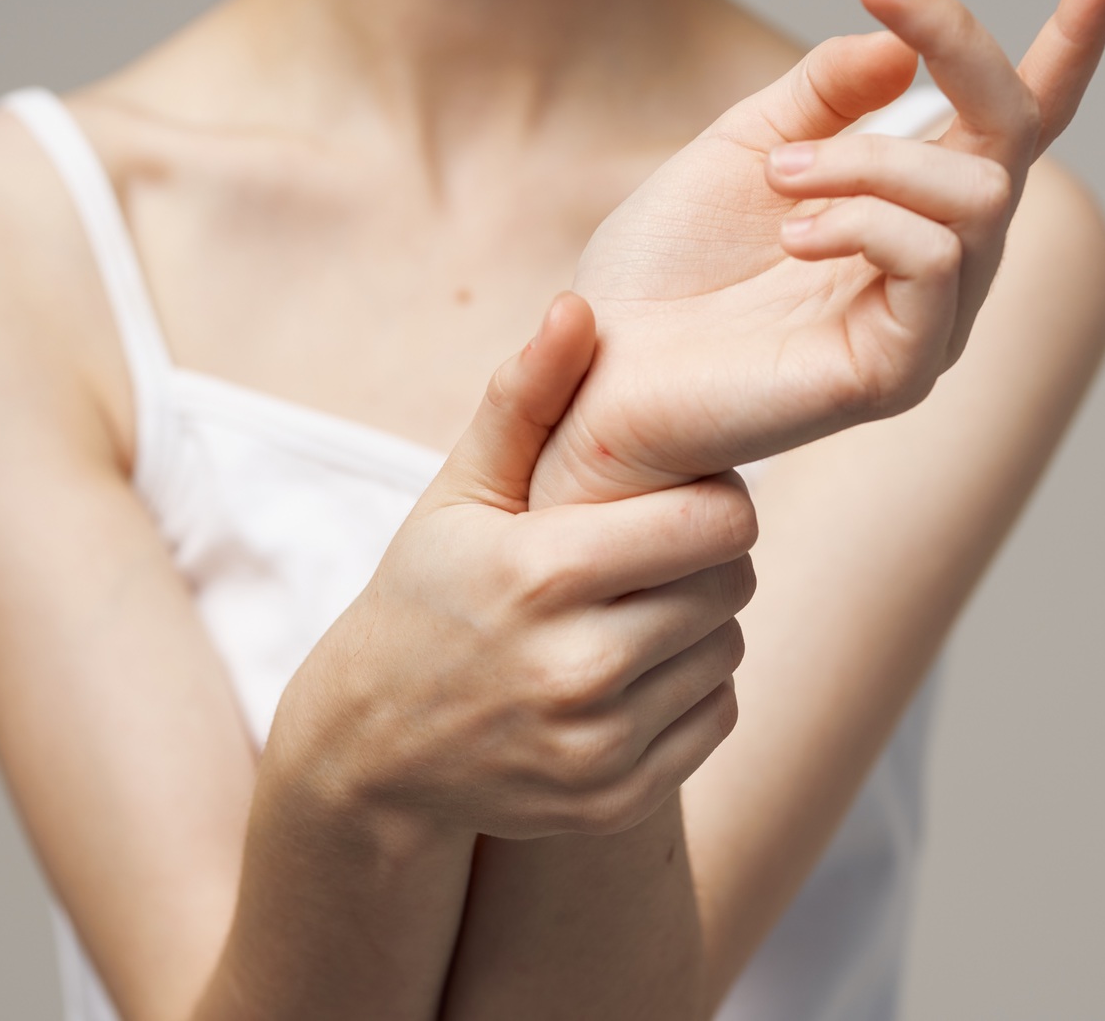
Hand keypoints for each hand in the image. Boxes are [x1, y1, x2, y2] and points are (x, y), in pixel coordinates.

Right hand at [264, 294, 756, 840]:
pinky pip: (716, 717)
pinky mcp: (614, 798)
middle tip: (659, 548)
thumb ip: (525, 397)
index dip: (715, 497)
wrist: (373, 748)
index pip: (715, 523)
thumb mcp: (460, 491)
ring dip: (702, 622)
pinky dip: (693, 687)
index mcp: (540, 575)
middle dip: (709, 556)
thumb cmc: (426, 593)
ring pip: (728, 651)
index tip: (680, 494)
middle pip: (732, 586)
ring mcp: (595, 745)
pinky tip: (634, 666)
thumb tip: (579, 305)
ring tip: (637, 605)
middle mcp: (573, 669)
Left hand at [530, 0, 1104, 504]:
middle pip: (1013, 129)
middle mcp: (944, 263)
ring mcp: (930, 323)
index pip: (1018, 116)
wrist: (601, 366)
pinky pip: (932, 261)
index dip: (1073, 40)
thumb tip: (905, 46)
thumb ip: (825, 93)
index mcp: (913, 205)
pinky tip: (792, 236)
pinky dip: (862, 222)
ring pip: (974, 192)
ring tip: (777, 180)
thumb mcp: (745, 144)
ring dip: (869, 156)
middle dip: (958, 39)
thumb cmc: (666, 269)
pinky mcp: (900, 373)